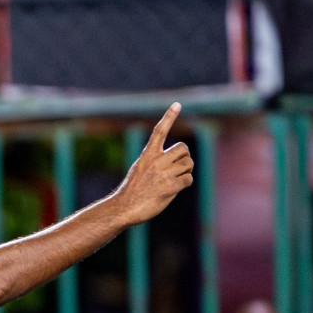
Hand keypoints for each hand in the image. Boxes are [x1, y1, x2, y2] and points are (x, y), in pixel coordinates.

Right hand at [113, 104, 193, 226]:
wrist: (124, 208)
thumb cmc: (132, 191)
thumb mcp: (138, 170)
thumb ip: (154, 162)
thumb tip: (175, 162)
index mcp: (147, 155)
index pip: (159, 131)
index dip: (169, 117)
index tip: (177, 104)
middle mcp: (156, 161)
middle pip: (183, 148)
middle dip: (185, 157)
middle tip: (179, 166)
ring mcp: (163, 174)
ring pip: (188, 163)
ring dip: (186, 171)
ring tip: (176, 179)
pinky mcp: (170, 187)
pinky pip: (188, 179)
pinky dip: (185, 183)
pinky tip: (176, 188)